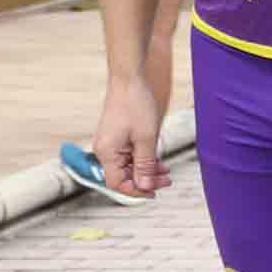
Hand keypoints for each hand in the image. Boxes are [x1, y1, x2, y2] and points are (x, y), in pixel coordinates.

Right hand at [92, 76, 168, 198]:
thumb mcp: (146, 138)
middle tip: (168, 180)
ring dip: (146, 170)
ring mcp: (109, 143)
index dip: (136, 191)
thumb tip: (144, 187)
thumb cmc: (137, 105)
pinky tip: (159, 161)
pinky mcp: (116, 137)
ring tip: (167, 171)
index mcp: (106, 152)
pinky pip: (128, 156)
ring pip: (127, 166)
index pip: (117, 183)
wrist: (129, 79)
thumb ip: (145, 164)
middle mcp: (104, 150)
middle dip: (145, 180)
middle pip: (123, 176)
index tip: (155, 192)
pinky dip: (143, 160)